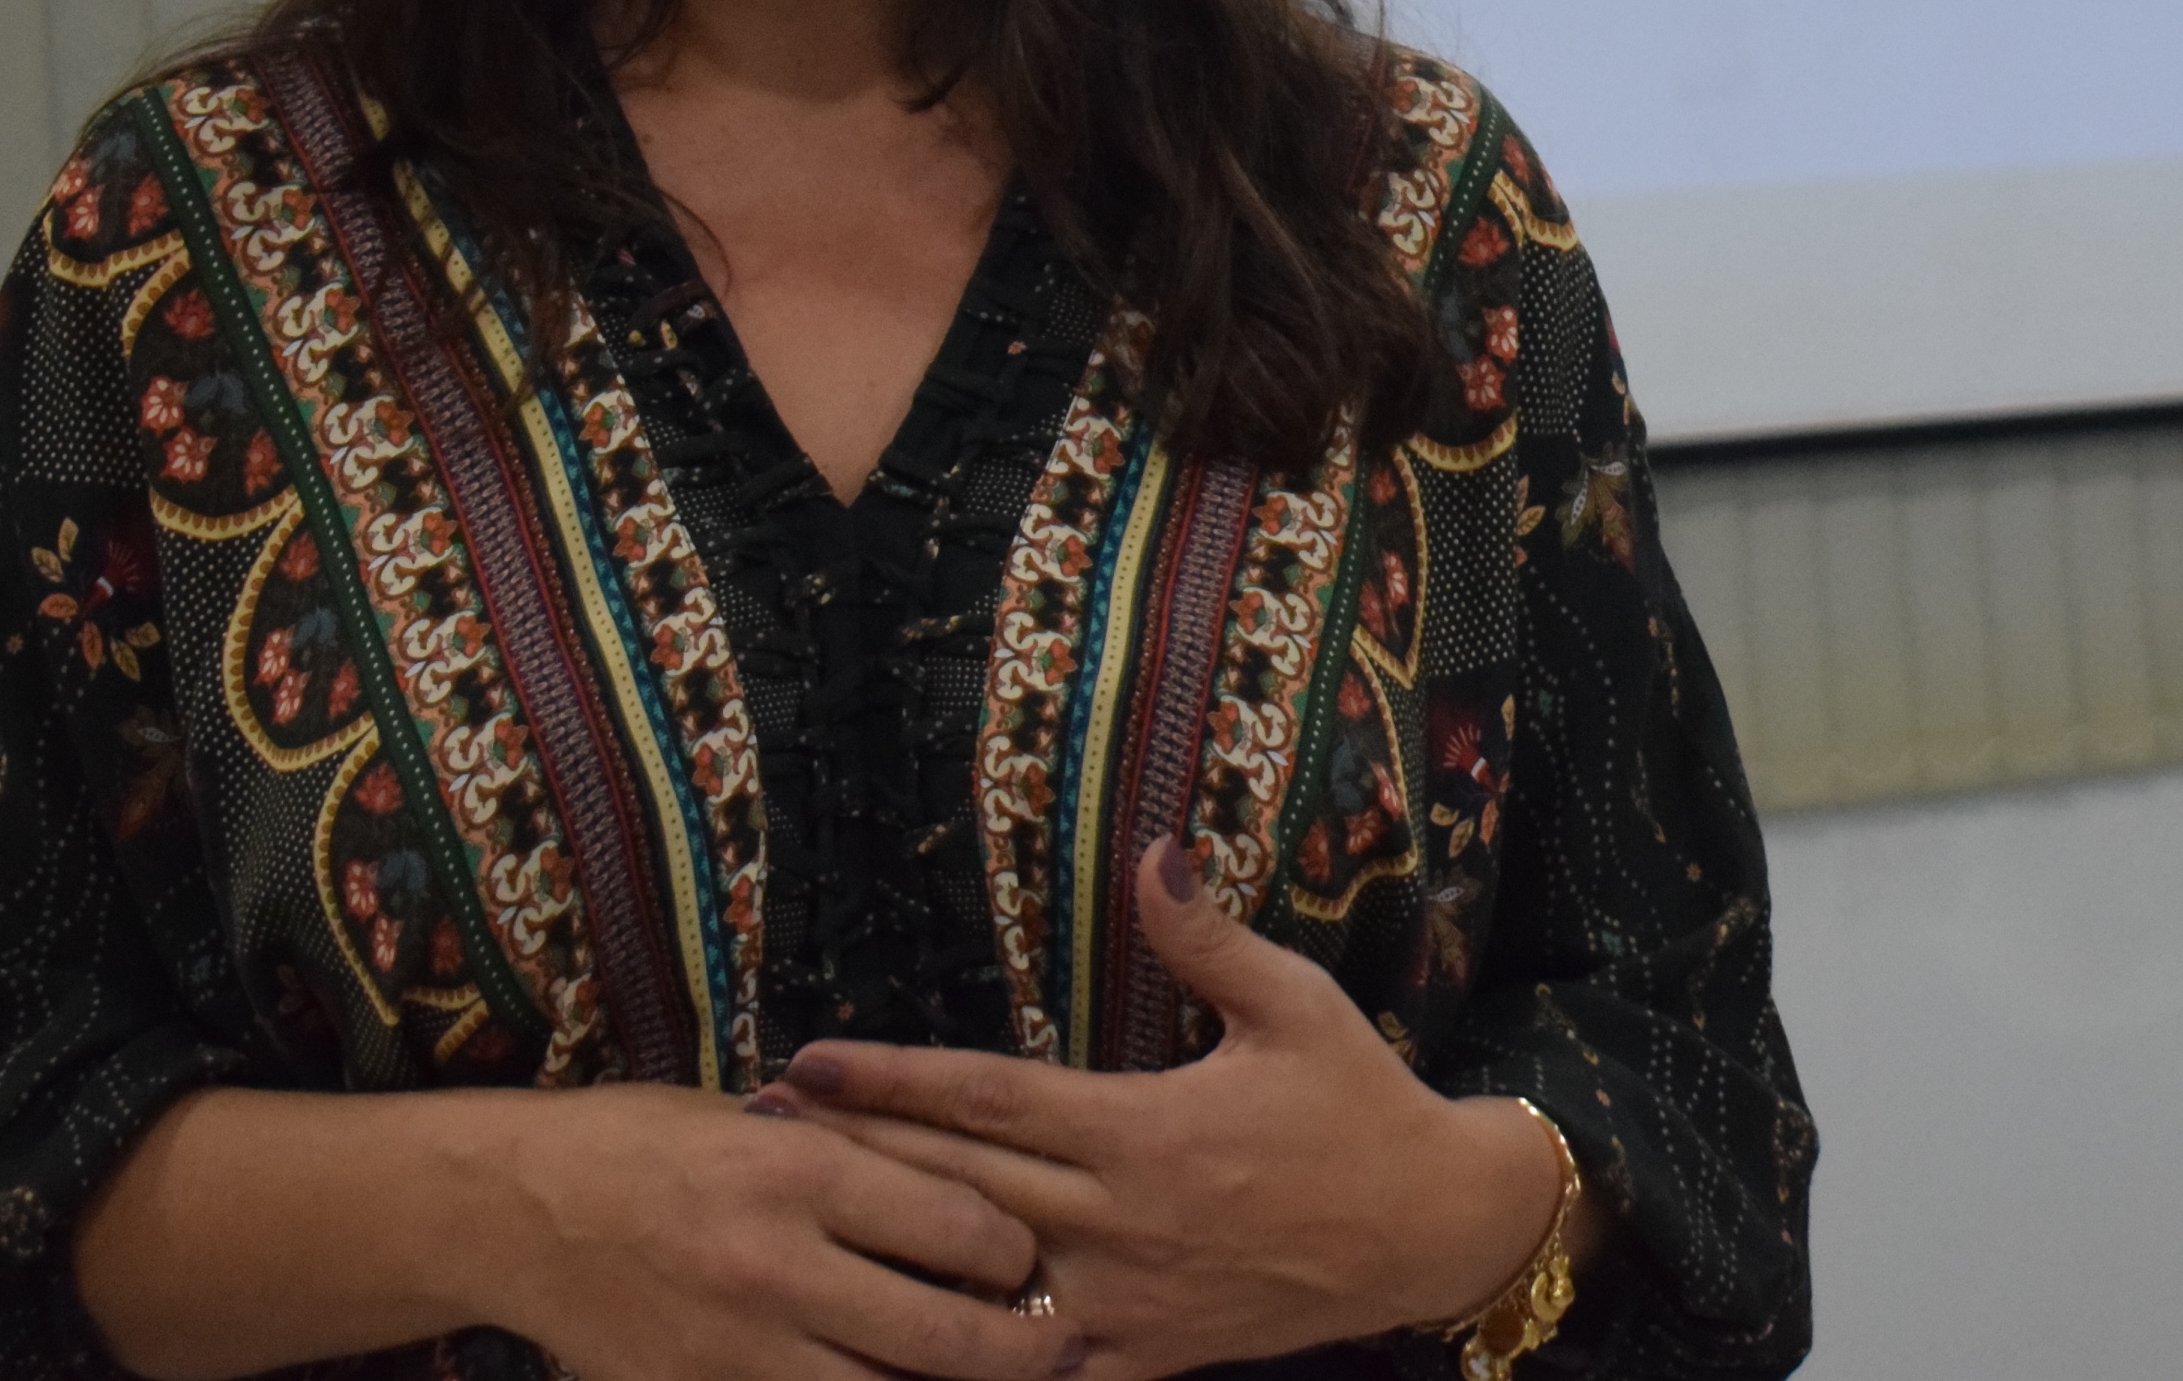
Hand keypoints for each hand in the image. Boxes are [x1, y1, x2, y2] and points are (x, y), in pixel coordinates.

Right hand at [478, 1083, 1076, 1380]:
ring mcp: (735, 1350)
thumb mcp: (758, 1117)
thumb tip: (965, 1189)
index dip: (1013, 1250)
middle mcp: (779, 1266)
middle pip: (944, 1337)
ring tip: (985, 1380)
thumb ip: (856, 1155)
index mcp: (803, 1172)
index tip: (1023, 1255)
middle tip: (1056, 1350)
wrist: (511, 1210)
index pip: (963, 1227)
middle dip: (1020, 1352)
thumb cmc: (643, 1143)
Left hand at [767, 841, 1566, 1379]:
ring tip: (799, 1226)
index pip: (989, 1097)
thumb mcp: (1295, 1003)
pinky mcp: (1145, 1355)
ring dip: (883, 1250)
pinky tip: (897, 1341)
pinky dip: (965, 1358)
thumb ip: (1207, 936)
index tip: (805, 1062)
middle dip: (849, 1156)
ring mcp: (1126, 1299)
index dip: (889, 1080)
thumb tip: (1153, 852)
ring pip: (977, 1279)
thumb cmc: (1361, 1102)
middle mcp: (1120, 1219)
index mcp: (1144, 1129)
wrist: (1430, 1226)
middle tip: (753, 1134)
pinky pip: (1038, 1367)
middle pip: (955, 1186)